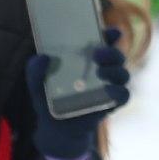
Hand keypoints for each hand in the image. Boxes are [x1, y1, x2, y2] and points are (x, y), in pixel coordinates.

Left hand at [28, 27, 130, 158]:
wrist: (56, 128)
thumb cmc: (49, 97)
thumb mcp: (36, 82)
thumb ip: (35, 70)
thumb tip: (43, 58)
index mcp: (88, 57)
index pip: (105, 40)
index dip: (110, 34)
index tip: (111, 32)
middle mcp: (102, 69)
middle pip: (117, 55)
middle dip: (112, 52)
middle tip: (96, 54)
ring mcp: (109, 86)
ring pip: (123, 74)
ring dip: (115, 70)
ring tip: (99, 72)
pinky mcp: (111, 104)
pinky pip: (123, 96)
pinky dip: (118, 92)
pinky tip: (107, 91)